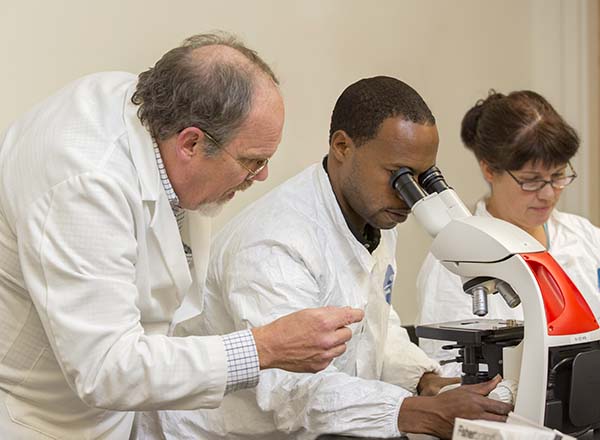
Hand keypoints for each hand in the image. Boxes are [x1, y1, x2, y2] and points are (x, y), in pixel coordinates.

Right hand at [251, 306, 363, 372]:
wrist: (270, 347)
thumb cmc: (285, 328)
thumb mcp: (306, 313)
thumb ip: (328, 313)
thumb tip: (344, 312)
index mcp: (324, 322)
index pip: (351, 317)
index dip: (356, 315)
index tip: (358, 314)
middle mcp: (327, 339)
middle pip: (348, 333)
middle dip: (340, 329)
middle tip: (328, 328)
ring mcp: (324, 354)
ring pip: (342, 347)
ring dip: (335, 342)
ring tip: (319, 339)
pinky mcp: (320, 366)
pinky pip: (331, 358)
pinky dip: (326, 353)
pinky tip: (313, 349)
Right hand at [397, 375, 512, 438]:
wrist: (432, 414)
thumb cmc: (446, 402)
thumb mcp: (465, 389)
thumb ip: (483, 386)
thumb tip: (497, 380)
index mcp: (478, 403)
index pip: (502, 407)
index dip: (510, 408)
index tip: (511, 408)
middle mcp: (478, 416)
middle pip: (503, 420)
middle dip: (508, 419)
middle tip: (508, 417)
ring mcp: (476, 428)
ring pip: (497, 429)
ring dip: (500, 426)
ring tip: (499, 423)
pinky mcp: (471, 436)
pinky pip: (485, 436)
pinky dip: (490, 433)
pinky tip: (489, 431)